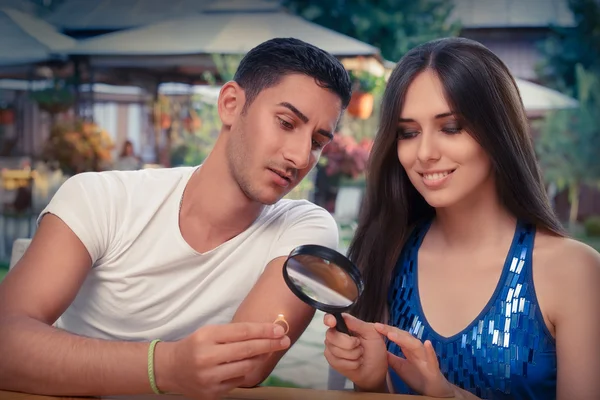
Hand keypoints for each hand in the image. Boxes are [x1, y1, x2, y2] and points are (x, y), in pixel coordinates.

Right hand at [156, 322, 289, 398]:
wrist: (171, 369)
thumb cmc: (195, 346)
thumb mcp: (209, 332)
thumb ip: (235, 333)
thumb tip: (267, 333)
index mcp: (206, 337)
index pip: (242, 332)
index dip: (263, 330)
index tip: (279, 329)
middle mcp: (207, 357)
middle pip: (247, 350)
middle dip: (269, 344)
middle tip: (284, 340)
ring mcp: (209, 378)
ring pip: (246, 367)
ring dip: (260, 359)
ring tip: (265, 352)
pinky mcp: (212, 393)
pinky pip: (238, 380)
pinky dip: (245, 372)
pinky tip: (245, 365)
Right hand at [323, 313, 388, 391]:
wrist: (377, 370)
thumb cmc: (375, 349)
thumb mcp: (372, 333)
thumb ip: (357, 323)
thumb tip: (343, 316)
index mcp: (344, 325)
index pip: (329, 318)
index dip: (329, 319)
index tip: (332, 322)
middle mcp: (335, 335)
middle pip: (332, 335)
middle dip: (349, 343)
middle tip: (359, 345)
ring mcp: (332, 348)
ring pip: (336, 350)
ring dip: (354, 354)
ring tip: (360, 354)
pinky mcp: (333, 361)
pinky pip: (338, 361)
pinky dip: (352, 363)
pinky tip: (357, 362)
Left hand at [374, 323, 454, 397]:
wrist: (433, 390)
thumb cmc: (417, 377)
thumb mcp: (400, 367)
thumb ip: (391, 358)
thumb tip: (378, 349)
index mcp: (409, 349)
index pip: (397, 336)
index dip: (387, 331)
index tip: (375, 326)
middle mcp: (417, 350)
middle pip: (405, 337)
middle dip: (392, 331)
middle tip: (379, 326)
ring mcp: (426, 358)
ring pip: (416, 345)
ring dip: (404, 339)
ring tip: (392, 334)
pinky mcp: (434, 368)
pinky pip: (433, 358)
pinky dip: (430, 351)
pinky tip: (427, 343)